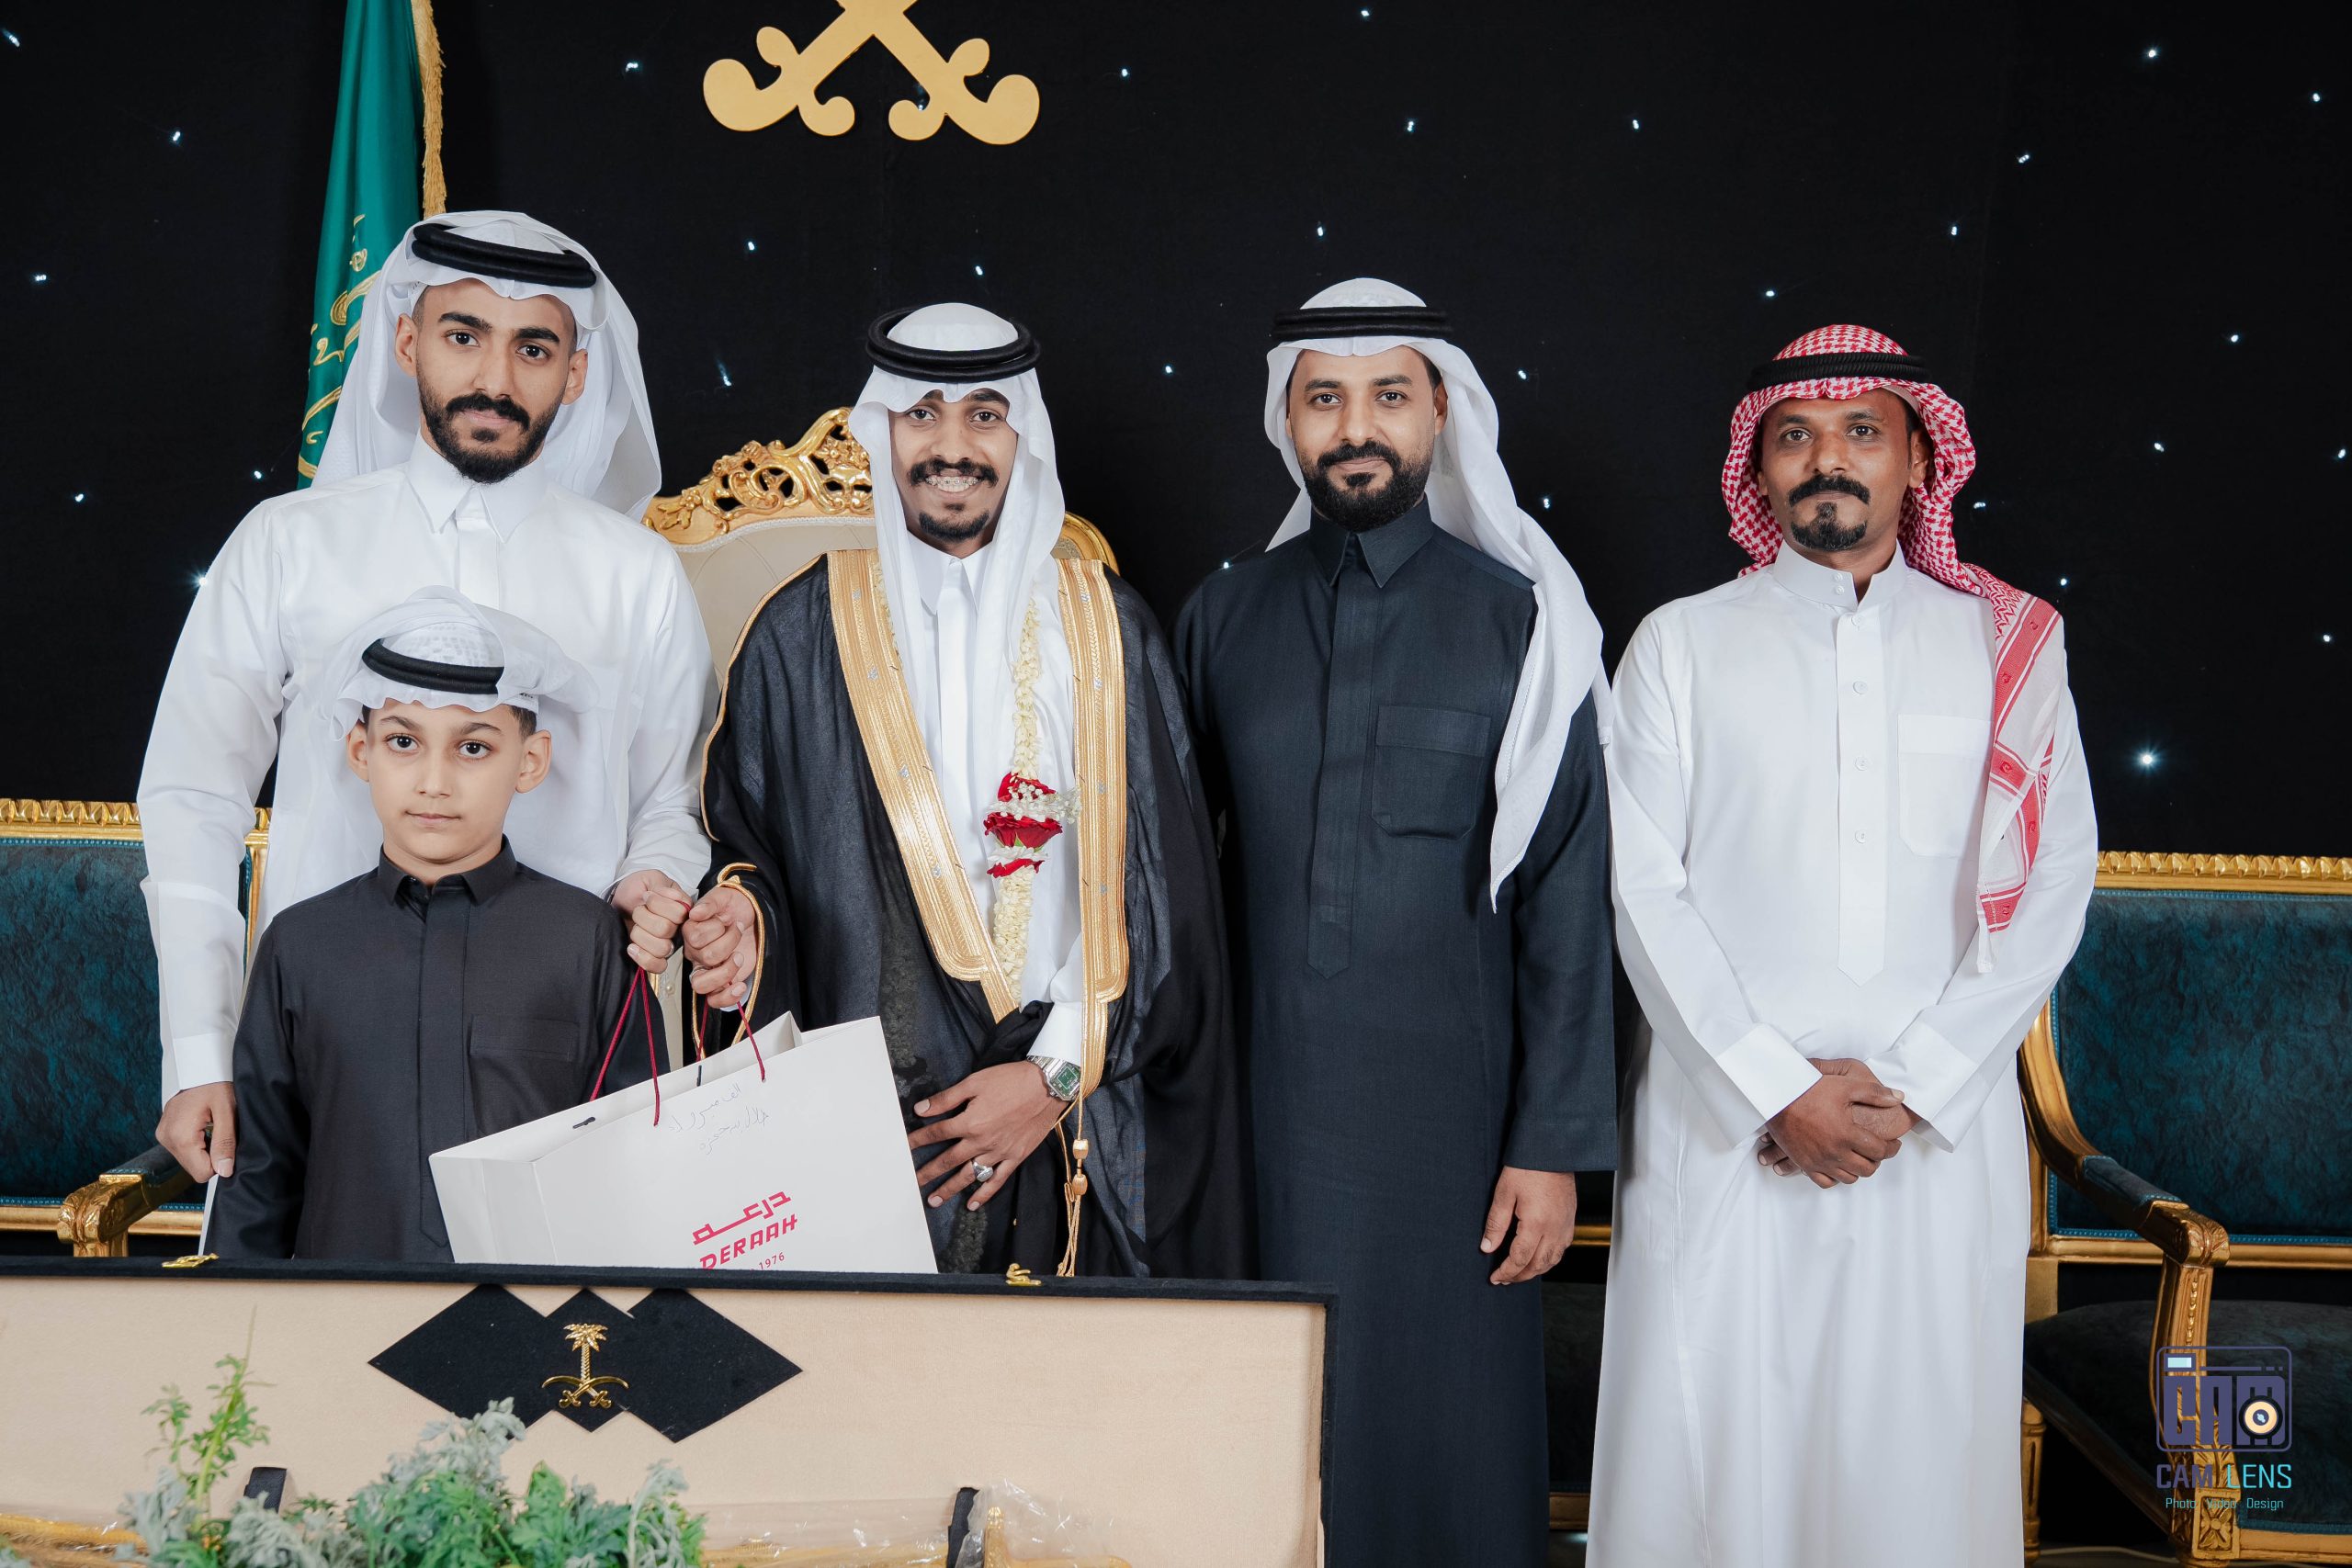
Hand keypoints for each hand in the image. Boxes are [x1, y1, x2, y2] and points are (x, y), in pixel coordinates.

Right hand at [157, 1082, 236, 1181]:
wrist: (199, 1065)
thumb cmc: (216, 1083)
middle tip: (221, 1130)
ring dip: (205, 1149)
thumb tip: (225, 1171)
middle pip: (195, 1167)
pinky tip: (203, 1125)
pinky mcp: (164, 1132)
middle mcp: (166, 1138)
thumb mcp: (227, 1111)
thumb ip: (225, 1143)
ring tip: (212, 1125)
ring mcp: (163, 1135)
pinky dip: (196, 1143)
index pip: (202, 1173)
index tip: (228, 1143)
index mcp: (180, 1137)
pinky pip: (183, 1149)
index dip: (220, 1163)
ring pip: (189, 1159)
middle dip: (212, 1156)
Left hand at [611, 870, 693, 974]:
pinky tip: (632, 946)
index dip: (658, 904)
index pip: (679, 913)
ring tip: (635, 926)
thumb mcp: (649, 879)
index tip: (647, 896)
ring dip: (640, 934)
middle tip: (639, 909)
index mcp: (683, 908)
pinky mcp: (654, 957)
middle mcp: (678, 928)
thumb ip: (661, 885)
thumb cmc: (635, 891)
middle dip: (644, 917)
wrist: (619, 903)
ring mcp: (667, 943)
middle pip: (666, 930)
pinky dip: (642, 957)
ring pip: (661, 948)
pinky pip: (657, 966)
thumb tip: (675, 897)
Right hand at [680, 885, 757, 1007]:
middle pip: (704, 958)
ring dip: (726, 971)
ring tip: (740, 957)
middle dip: (728, 943)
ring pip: (701, 984)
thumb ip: (709, 903)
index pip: (694, 938)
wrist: (753, 916)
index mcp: (692, 933)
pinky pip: (714, 999)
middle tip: (739, 932)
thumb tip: (695, 913)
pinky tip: (740, 985)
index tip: (728, 921)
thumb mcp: (723, 897)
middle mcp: (696, 953)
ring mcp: (708, 969)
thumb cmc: (735, 907)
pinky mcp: (722, 981)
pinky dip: (727, 996)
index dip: (713, 929)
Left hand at [907, 1063, 1068, 1212]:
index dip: (918, 1140)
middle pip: (948, 1160)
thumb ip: (947, 1099)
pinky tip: (972, 1204)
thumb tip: (921, 1110)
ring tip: (933, 1200)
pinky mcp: (1015, 1157)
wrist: (1048, 1086)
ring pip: (968, 1175)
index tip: (904, 1148)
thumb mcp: (975, 1082)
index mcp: (969, 1122)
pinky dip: (984, 1194)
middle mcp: (981, 1142)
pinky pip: (996, 1180)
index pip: (936, 1134)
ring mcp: (999, 1152)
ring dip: (949, 1189)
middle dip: (928, 1172)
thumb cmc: (1011, 1080)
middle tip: (911, 1183)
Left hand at [1480, 1166, 1576, 1284]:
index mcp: (1536, 1224)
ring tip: (1519, 1274)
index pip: (1520, 1259)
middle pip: (1537, 1265)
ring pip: (1552, 1261)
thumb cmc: (1528, 1167)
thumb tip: (1487, 1247)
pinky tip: (1539, 1259)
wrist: (1553, 1150)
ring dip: (1535, 1271)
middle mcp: (1554, 1229)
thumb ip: (1496, 1223)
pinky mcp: (1570, 1221)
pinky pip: (1561, 1250)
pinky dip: (1549, 1260)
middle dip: (1519, 1276)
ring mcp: (1565, 1226)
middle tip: (1504, 1280)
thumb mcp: (1504, 1193)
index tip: (1495, 1277)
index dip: (1506, 1271)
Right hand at [1762, 1058, 1909, 1184]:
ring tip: (1859, 1158)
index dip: (1891, 1148)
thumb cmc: (1809, 1090)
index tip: (1894, 1144)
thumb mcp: (1845, 1086)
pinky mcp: (1805, 1164)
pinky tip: (1838, 1166)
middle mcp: (1835, 1152)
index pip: (1879, 1150)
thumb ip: (1874, 1093)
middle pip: (1867, 1168)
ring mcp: (1819, 1161)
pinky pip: (1826, 1182)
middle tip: (1878, 1151)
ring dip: (1858, 1169)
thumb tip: (1899, 1098)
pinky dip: (1836, 1178)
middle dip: (1877, 1160)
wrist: (1777, 1098)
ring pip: (1849, 1178)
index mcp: (1847, 1134)